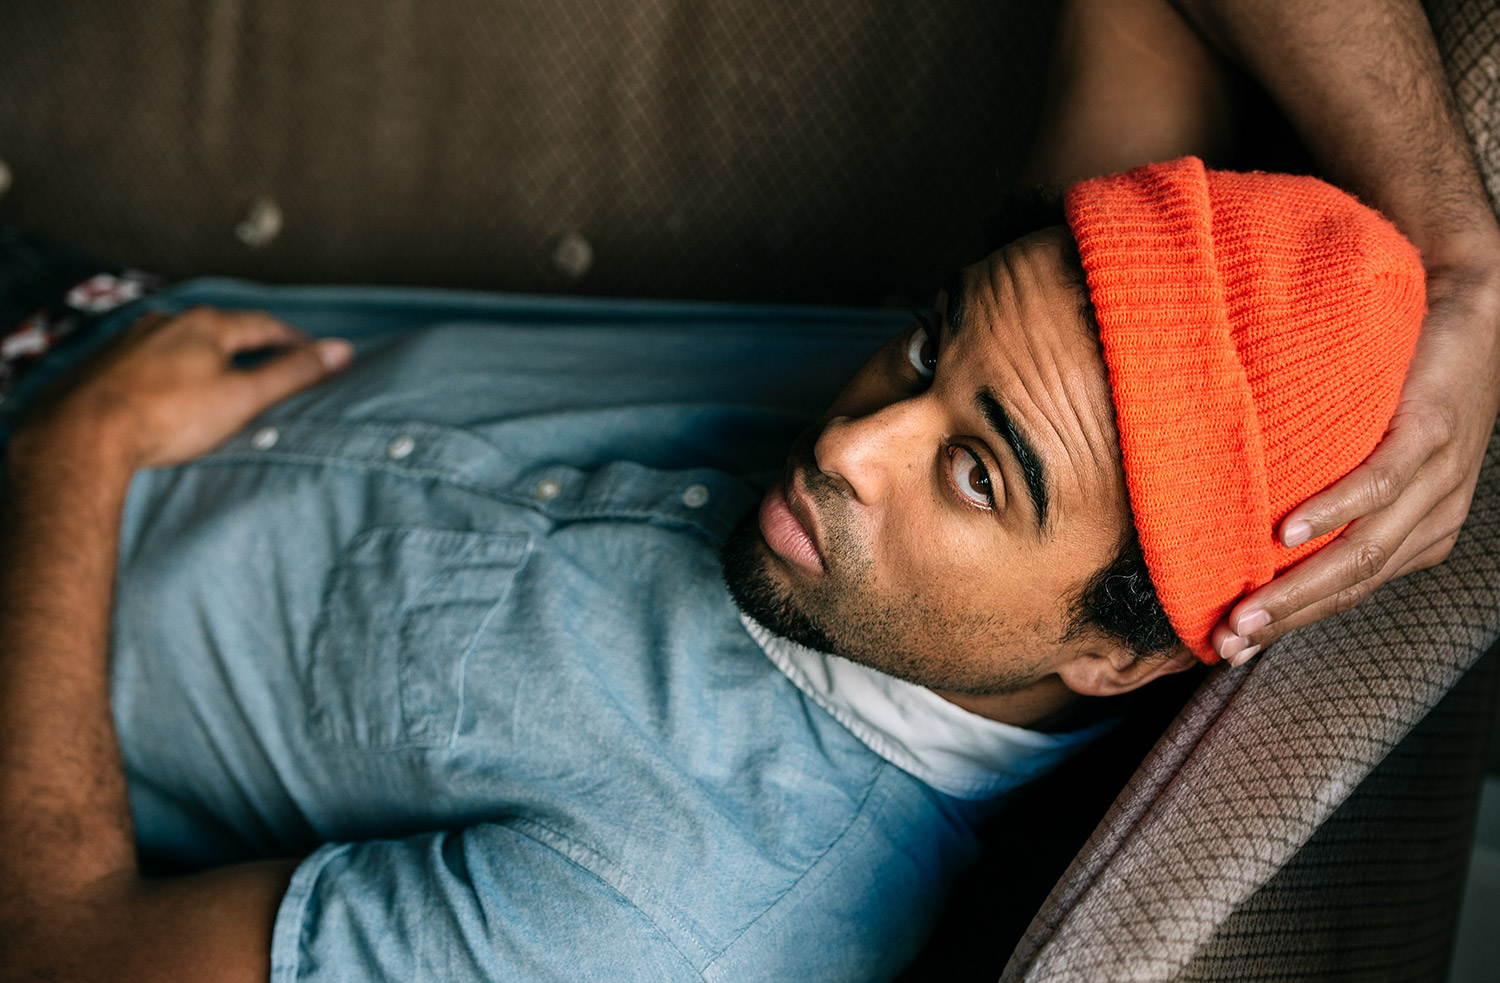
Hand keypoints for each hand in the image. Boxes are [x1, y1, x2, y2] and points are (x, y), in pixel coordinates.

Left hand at [8, 306, 351, 475]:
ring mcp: (130, 342)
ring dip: (206, 357)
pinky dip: (170, 372)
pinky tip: (169, 391)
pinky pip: (148, 362)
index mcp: (205, 325)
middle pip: (220, 330)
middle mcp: (165, 324)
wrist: (82, 435)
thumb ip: (293, 374)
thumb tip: (340, 351)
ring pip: (180, 344)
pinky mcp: (103, 367)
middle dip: (248, 345)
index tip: (312, 352)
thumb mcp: (243, 396)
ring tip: (221, 377)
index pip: (263, 325)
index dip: (293, 340)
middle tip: (271, 361)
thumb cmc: (166, 415)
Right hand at [1213, 265, 1499, 664]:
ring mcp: (1438, 479)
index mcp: (1421, 533)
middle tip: (1227, 641)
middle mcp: (1435, 518)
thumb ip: (1338, 496)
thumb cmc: (1407, 376)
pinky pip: (1378, 484)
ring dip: (1298, 587)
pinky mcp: (1431, 434)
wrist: (1468, 301)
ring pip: (1364, 553)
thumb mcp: (1376, 450)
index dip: (1289, 625)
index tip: (1230, 647)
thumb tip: (1254, 524)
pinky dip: (1330, 510)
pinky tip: (1287, 530)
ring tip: (1246, 609)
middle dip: (1285, 621)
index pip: (1348, 595)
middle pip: (1352, 586)